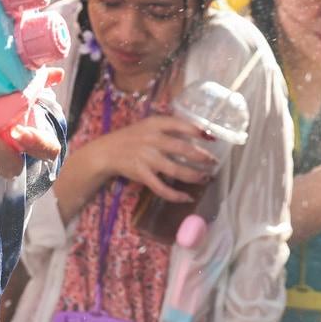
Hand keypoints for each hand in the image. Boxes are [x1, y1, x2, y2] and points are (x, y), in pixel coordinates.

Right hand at [86, 114, 218, 203]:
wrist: (106, 151)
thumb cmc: (131, 137)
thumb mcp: (148, 125)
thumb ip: (168, 128)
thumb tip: (197, 133)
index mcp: (154, 124)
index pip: (179, 124)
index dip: (196, 130)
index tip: (211, 137)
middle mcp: (151, 139)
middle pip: (182, 148)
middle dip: (201, 156)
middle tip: (213, 163)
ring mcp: (146, 157)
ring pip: (175, 169)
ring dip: (193, 175)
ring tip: (205, 179)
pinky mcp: (141, 174)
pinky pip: (162, 188)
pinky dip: (175, 195)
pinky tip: (186, 198)